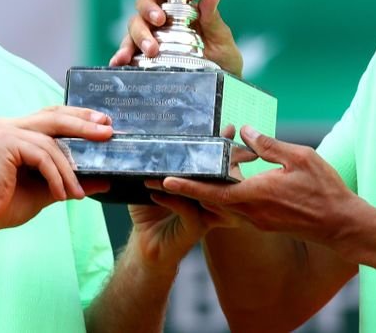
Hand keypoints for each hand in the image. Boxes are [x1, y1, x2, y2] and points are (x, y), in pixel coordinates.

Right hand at [0, 106, 112, 238]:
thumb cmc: (3, 205)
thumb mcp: (47, 190)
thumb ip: (71, 180)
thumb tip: (104, 180)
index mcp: (14, 130)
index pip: (51, 116)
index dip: (78, 117)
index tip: (103, 123)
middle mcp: (7, 125)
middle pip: (54, 117)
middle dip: (84, 124)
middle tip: (107, 132)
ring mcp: (3, 131)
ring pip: (50, 142)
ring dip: (69, 169)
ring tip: (77, 192)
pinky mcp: (3, 143)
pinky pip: (41, 156)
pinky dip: (55, 176)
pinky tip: (60, 194)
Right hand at [109, 0, 242, 76]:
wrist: (222, 89)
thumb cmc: (224, 59)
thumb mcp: (221, 39)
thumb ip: (212, 18)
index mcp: (178, 10)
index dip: (152, 1)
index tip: (160, 16)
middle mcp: (161, 23)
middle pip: (140, 12)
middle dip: (143, 23)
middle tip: (154, 40)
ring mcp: (151, 40)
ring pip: (132, 31)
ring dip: (131, 42)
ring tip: (138, 56)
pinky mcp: (144, 60)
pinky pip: (127, 54)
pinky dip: (119, 56)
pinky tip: (117, 64)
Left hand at [128, 124, 248, 269]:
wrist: (147, 245)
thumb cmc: (150, 212)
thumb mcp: (153, 182)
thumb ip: (158, 163)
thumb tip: (151, 137)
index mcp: (207, 185)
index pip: (218, 163)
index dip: (224, 146)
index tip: (228, 129)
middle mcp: (213, 199)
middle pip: (219, 175)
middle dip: (214, 157)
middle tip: (207, 141)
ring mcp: (208, 213)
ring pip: (205, 192)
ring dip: (183, 179)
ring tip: (162, 172)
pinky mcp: (197, 227)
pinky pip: (188, 210)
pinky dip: (171, 199)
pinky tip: (156, 193)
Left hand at [159, 126, 358, 245]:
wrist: (342, 226)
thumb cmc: (325, 190)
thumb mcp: (300, 158)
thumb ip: (269, 145)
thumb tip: (244, 131)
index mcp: (256, 196)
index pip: (213, 191)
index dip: (187, 186)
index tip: (164, 181)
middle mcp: (251, 213)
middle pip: (209, 202)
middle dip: (184, 192)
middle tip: (158, 180)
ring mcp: (257, 221)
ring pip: (220, 208)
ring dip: (200, 196)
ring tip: (180, 182)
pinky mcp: (264, 223)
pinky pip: (233, 211)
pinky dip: (220, 199)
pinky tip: (218, 186)